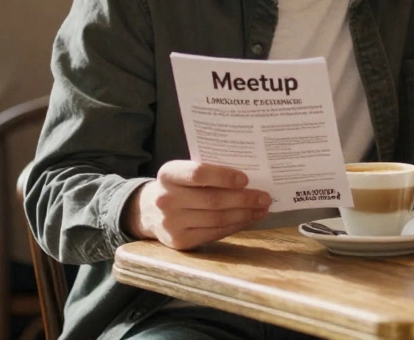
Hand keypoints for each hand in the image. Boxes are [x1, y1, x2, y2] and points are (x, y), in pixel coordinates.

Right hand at [124, 161, 271, 249]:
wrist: (149, 211)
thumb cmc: (179, 186)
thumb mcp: (184, 173)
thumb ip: (209, 172)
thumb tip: (250, 179)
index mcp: (168, 174)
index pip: (198, 173)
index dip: (224, 176)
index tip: (246, 179)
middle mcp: (166, 199)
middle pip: (212, 200)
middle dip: (244, 199)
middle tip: (264, 197)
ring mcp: (171, 223)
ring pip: (216, 219)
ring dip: (244, 214)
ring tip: (261, 209)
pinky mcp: (179, 241)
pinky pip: (214, 233)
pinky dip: (235, 226)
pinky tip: (247, 219)